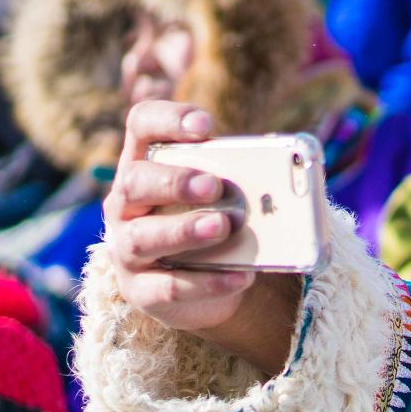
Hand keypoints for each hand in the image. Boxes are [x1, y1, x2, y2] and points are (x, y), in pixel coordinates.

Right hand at [100, 102, 298, 376]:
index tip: (206, 125)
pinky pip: (170, 287)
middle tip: (214, 185)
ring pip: (143, 238)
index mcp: (145, 165)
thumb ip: (244, 182)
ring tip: (222, 226)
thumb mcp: (225, 198)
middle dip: (175, 182)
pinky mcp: (142, 291)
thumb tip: (284, 183)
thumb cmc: (214, 225)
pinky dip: (208, 282)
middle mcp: (126, 204)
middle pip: (135, 182)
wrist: (204, 287)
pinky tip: (241, 276)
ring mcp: (127, 249)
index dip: (168, 120)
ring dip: (184, 231)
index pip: (142, 126)